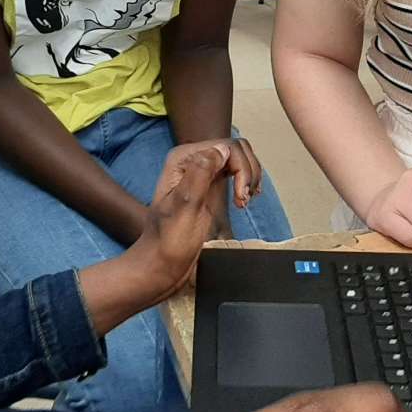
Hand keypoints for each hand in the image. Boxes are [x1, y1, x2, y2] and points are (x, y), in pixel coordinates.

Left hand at [139, 138, 261, 287]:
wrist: (162, 264)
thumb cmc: (170, 241)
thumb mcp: (186, 206)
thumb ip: (201, 173)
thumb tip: (222, 149)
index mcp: (182, 159)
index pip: (226, 146)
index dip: (240, 169)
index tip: (241, 197)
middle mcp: (192, 161)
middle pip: (236, 149)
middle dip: (248, 172)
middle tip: (245, 200)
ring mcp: (202, 173)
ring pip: (239, 159)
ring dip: (249, 178)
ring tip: (245, 202)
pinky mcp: (210, 186)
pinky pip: (235, 172)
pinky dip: (246, 183)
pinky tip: (245, 199)